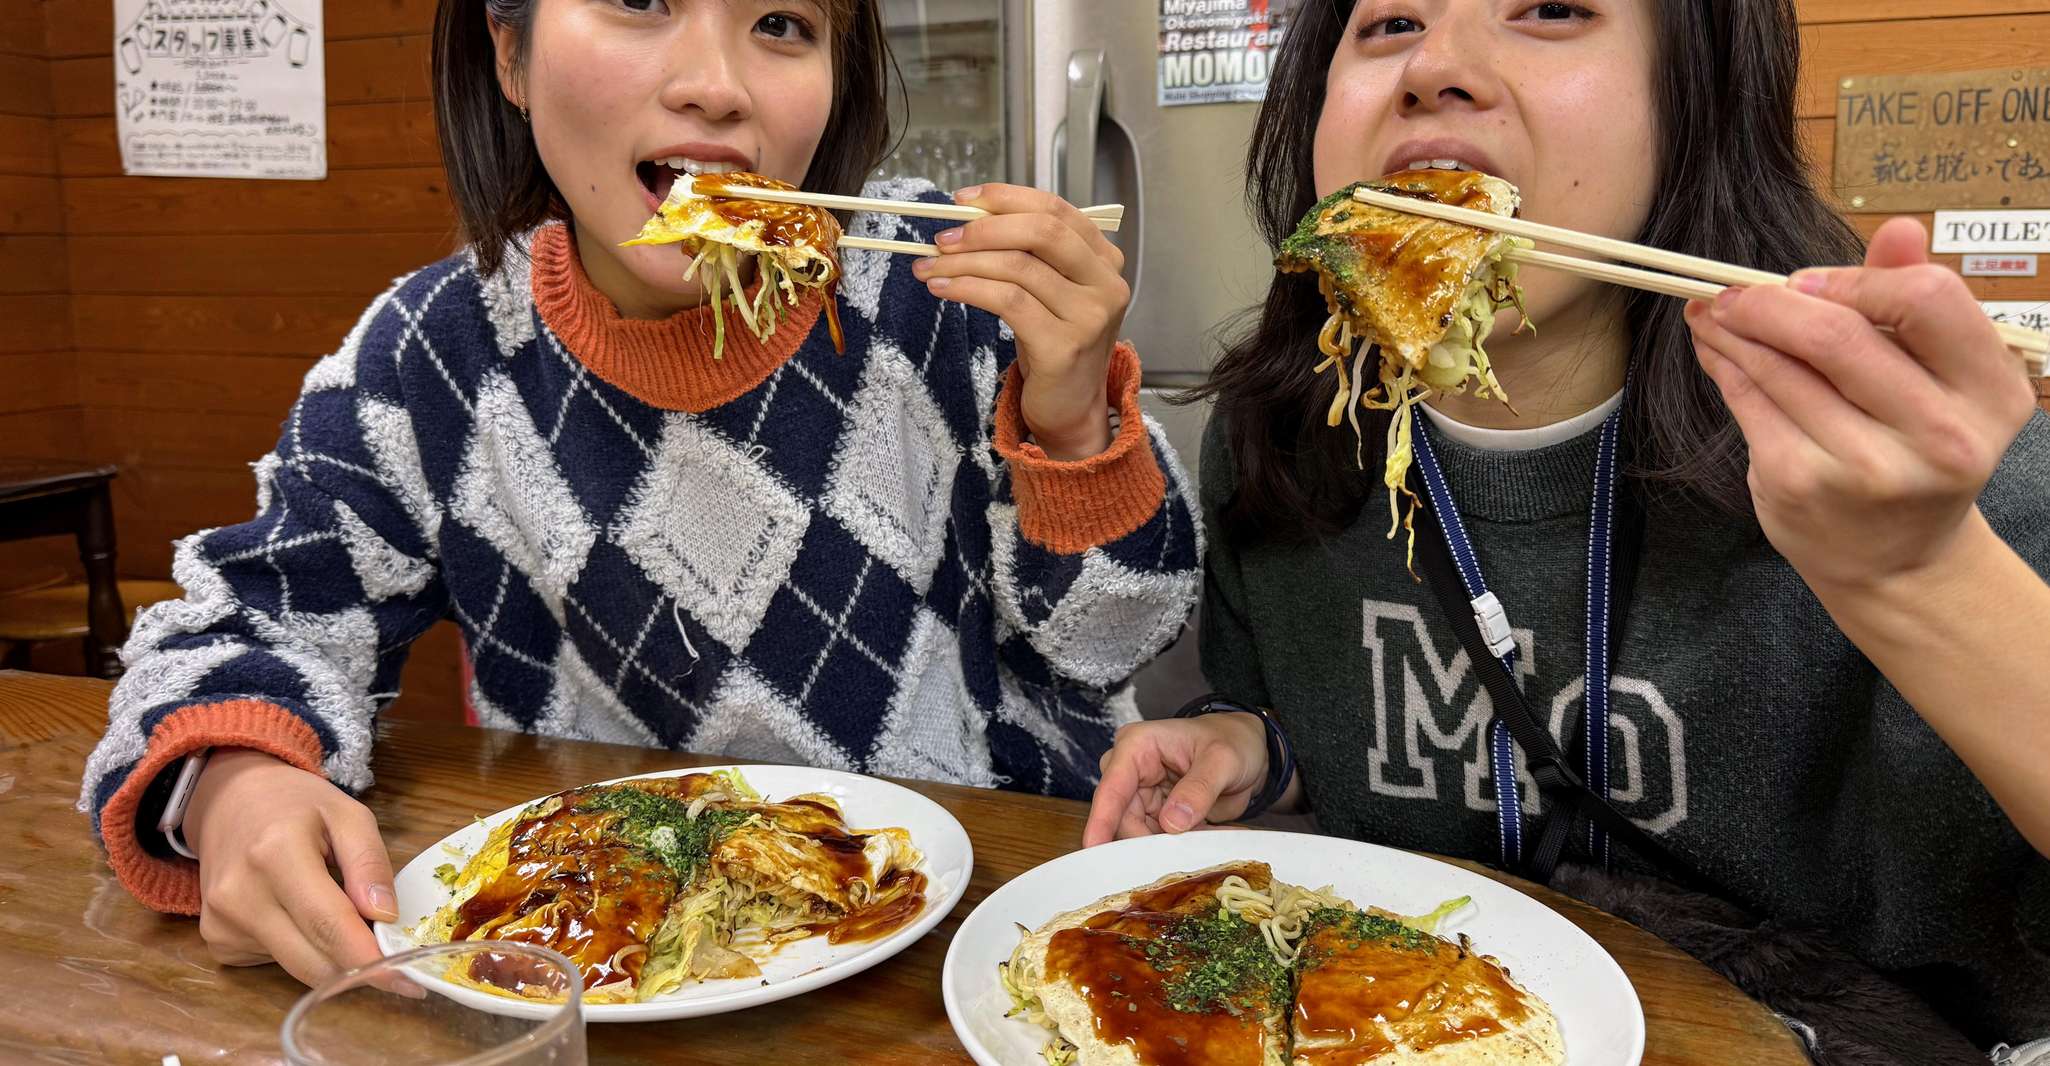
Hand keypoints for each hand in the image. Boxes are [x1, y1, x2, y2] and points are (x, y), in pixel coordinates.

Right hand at [185, 749, 395, 986]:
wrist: (228, 802)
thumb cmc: (295, 806)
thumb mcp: (347, 815)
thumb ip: (370, 863)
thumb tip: (385, 915)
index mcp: (276, 855)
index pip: (329, 925)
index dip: (371, 959)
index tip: (408, 980)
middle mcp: (241, 895)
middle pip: (313, 960)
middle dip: (361, 970)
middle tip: (396, 966)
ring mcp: (222, 923)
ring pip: (297, 967)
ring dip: (332, 958)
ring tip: (343, 919)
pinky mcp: (217, 941)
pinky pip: (275, 962)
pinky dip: (303, 950)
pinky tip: (301, 916)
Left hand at [912, 184, 1130, 459]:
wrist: (1070, 408)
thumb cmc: (1054, 345)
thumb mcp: (1049, 292)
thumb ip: (1026, 254)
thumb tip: (968, 218)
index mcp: (1103, 260)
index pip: (1056, 210)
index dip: (1007, 198)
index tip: (964, 199)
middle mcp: (1105, 284)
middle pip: (1042, 232)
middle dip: (985, 228)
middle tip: (943, 237)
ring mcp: (1089, 316)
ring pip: (1018, 268)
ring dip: (965, 262)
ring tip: (930, 267)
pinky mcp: (1064, 346)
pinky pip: (1008, 302)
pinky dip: (969, 289)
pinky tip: (943, 289)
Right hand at [1082, 713, 1270, 847]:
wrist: (1251, 751)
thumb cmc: (1233, 741)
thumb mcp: (1222, 761)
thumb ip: (1198, 789)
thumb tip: (1171, 823)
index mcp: (1137, 746)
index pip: (1112, 788)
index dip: (1101, 820)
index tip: (1093, 849)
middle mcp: (1131, 770)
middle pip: (1122, 818)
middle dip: (1147, 840)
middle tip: (1179, 854)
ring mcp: (1142, 793)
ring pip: (1139, 833)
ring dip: (1168, 845)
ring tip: (1203, 838)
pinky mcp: (1156, 813)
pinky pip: (1158, 839)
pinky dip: (1180, 845)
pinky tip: (1205, 838)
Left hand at [1683, 217, 2036, 596]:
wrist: (1896, 560)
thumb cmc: (1916, 448)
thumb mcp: (1940, 379)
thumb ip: (1914, 302)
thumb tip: (1897, 227)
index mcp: (1989, 392)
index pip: (1926, 300)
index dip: (1858, 279)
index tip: (1811, 281)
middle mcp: (1939, 435)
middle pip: (1838, 335)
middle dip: (1772, 302)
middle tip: (1735, 290)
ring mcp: (1867, 467)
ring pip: (1780, 367)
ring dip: (1735, 328)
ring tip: (1713, 310)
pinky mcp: (1802, 485)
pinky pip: (1750, 402)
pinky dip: (1726, 366)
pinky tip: (1716, 349)